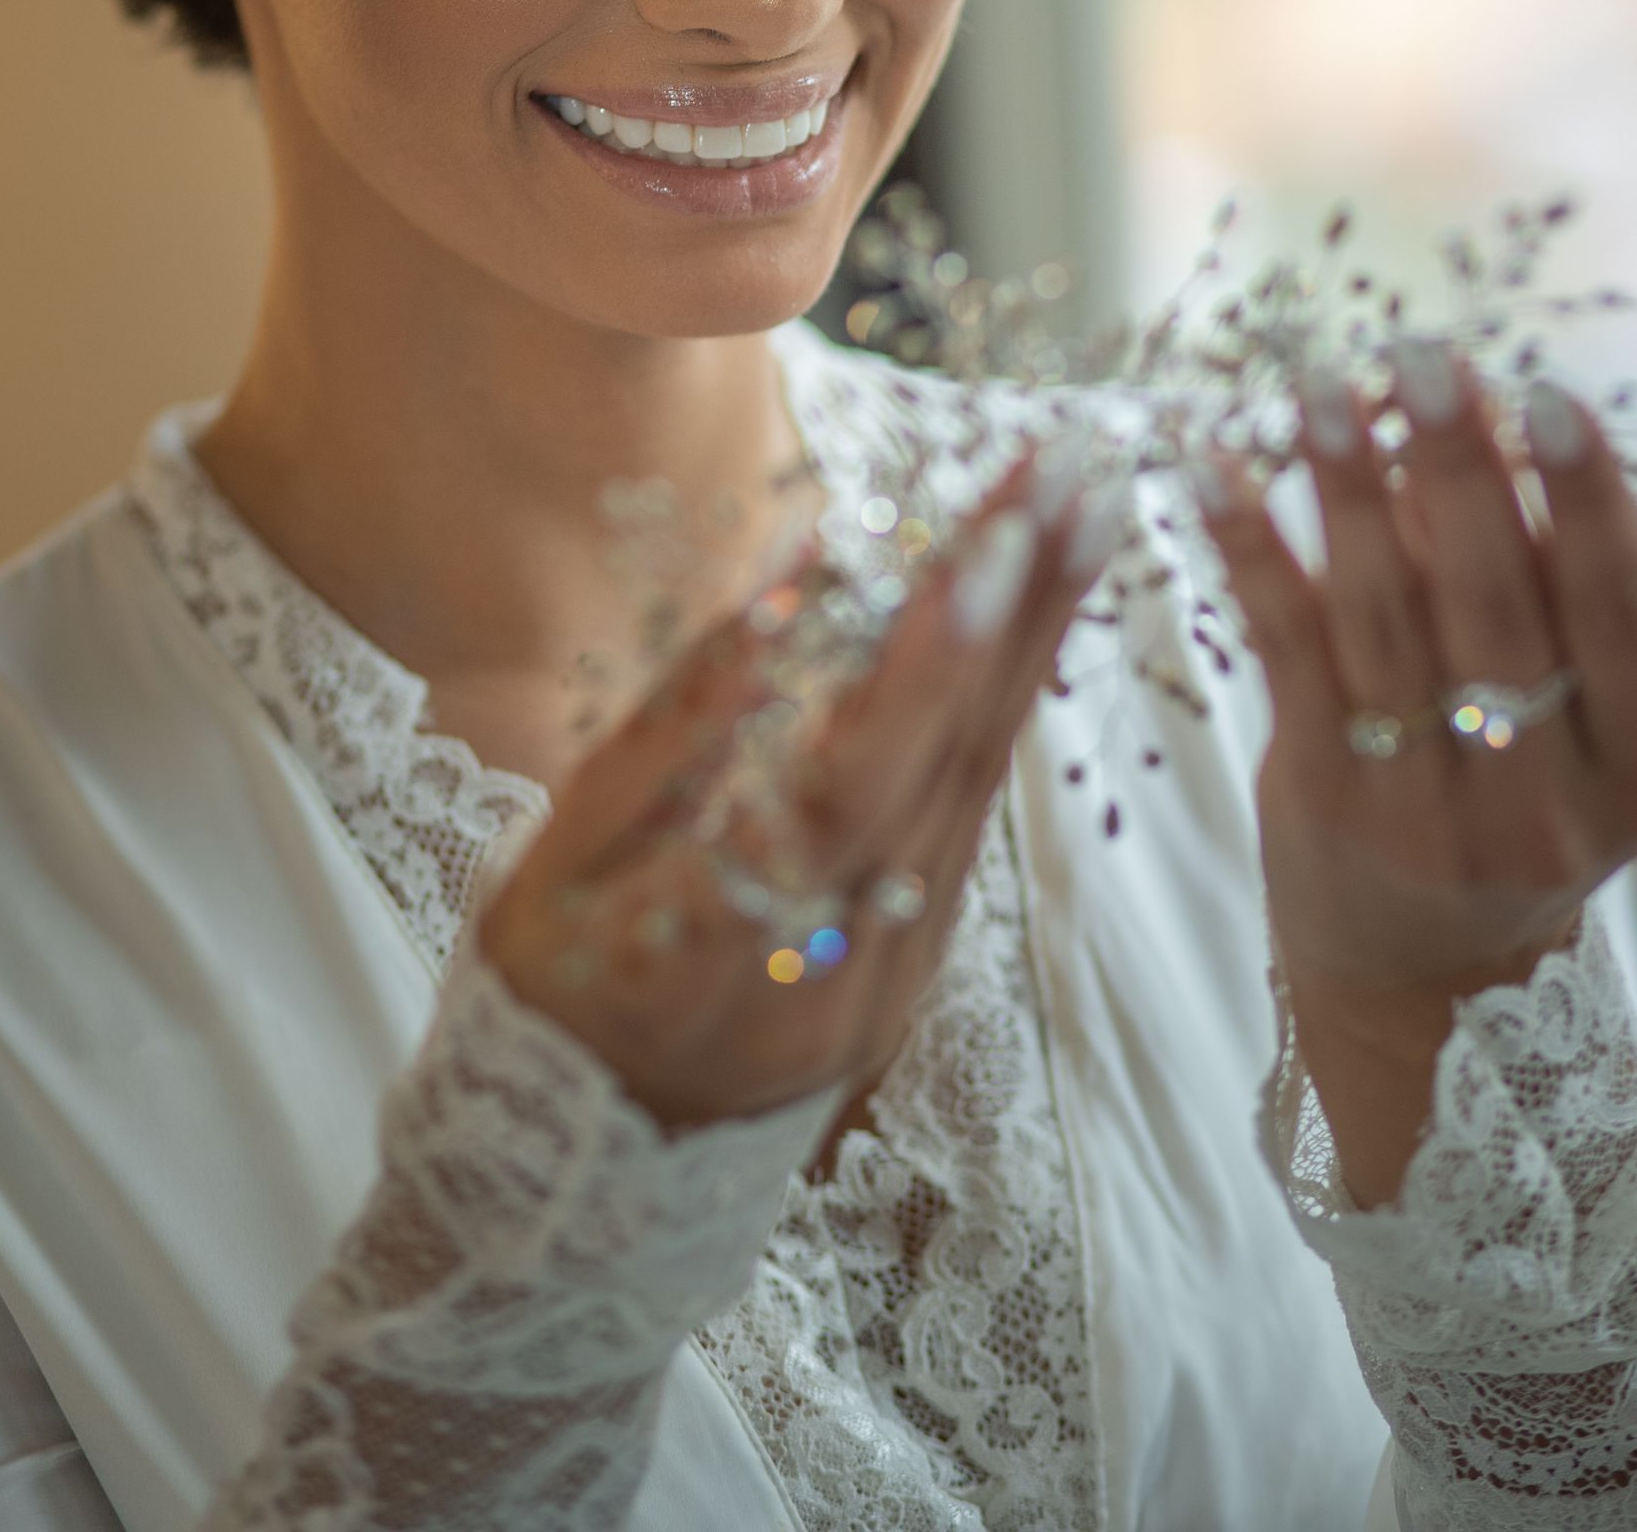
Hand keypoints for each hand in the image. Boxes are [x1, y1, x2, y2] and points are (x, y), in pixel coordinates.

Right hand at [479, 453, 1092, 1130]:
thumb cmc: (552, 984)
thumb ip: (676, 726)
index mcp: (722, 946)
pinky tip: (1042, 605)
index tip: (989, 550)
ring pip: (979, 783)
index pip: (847, 790)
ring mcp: (893, 977)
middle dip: (1016, 606)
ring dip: (1037, 634)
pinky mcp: (921, 963)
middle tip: (1068, 469)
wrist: (587, 1167)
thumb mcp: (563, 860)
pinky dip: (1007, 697)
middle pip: (944, 768)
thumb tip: (788, 585)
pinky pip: (971, 810)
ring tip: (1083, 503)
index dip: (923, 671)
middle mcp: (834, 970)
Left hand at [1204, 347, 1636, 1191]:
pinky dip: (1249, 549)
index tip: (1545, 395)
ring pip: (1385, 619)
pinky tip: (1211, 470)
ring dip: (1343, 490)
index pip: (1625, 612)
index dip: (1589, 500)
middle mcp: (1550, 802)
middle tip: (1417, 355)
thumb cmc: (1505, 799)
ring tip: (1313, 390)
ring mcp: (1434, 815)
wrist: (1419, 975)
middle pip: (1499, 603)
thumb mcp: (1570, 722)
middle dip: (1454, 467)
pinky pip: (1286, 649)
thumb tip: (1476, 414)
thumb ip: (1543, 588)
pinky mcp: (1327, 804)